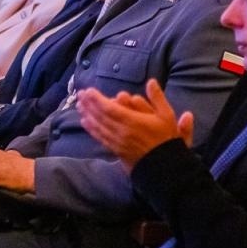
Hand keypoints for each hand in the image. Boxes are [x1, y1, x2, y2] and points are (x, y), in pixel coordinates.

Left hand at [77, 79, 194, 169]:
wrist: (164, 166)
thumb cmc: (166, 139)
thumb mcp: (167, 115)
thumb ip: (158, 98)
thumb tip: (151, 81)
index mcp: (133, 121)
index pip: (109, 108)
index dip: (97, 99)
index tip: (89, 91)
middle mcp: (121, 131)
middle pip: (100, 116)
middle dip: (89, 104)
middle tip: (80, 94)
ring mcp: (117, 142)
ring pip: (98, 126)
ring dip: (87, 115)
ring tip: (79, 106)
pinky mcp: (116, 150)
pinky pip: (101, 138)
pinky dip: (91, 129)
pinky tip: (85, 123)